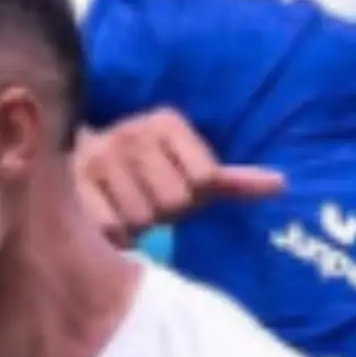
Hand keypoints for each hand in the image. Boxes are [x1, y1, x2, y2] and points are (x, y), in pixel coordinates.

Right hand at [74, 109, 285, 244]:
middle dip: (164, 212)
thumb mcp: (191, 172)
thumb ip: (233, 180)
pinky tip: (108, 216)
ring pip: (143, 218)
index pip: (205, 178)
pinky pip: (113, 228)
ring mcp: (100, 156)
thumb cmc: (149, 176)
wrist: (79, 165)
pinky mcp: (74, 184)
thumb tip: (282, 184)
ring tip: (125, 207)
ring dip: (139, 226)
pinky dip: (116, 235)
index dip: (194, 196)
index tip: (174, 184)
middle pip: (174, 201)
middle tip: (148, 201)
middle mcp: (133, 132)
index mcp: (166, 121)